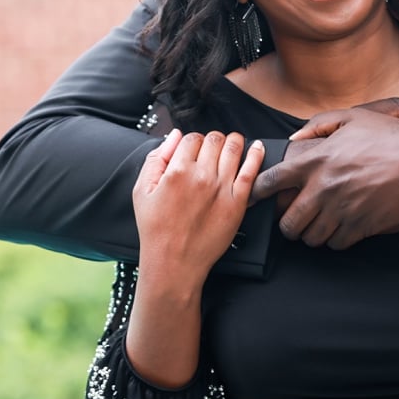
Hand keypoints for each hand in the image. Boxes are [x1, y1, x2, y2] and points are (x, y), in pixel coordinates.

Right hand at [133, 129, 263, 282]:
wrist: (173, 263)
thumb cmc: (156, 230)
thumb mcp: (141, 191)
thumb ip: (156, 159)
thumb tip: (174, 136)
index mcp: (177, 171)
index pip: (192, 138)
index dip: (192, 141)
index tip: (194, 150)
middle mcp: (201, 176)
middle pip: (214, 139)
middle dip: (212, 140)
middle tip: (212, 149)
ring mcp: (222, 189)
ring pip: (234, 148)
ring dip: (233, 142)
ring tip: (232, 144)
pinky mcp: (237, 203)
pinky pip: (252, 171)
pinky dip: (256, 154)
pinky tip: (256, 148)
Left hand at [251, 98, 398, 248]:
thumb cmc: (390, 138)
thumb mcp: (352, 118)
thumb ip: (318, 125)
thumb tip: (293, 140)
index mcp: (317, 159)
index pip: (272, 180)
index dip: (257, 191)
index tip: (253, 197)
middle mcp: (324, 187)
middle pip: (288, 222)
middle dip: (288, 224)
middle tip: (293, 220)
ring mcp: (341, 210)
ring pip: (310, 237)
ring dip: (312, 233)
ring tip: (318, 224)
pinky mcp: (359, 227)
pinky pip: (334, 244)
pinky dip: (335, 239)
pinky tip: (340, 228)